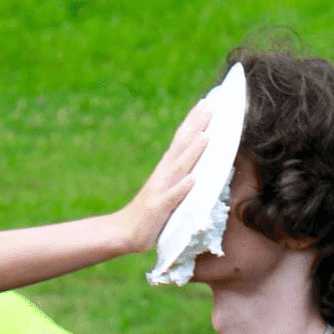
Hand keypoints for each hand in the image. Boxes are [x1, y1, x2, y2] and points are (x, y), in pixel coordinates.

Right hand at [112, 101, 210, 252]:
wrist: (122, 233)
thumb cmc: (151, 214)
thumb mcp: (170, 191)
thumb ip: (183, 177)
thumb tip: (205, 166)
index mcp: (167, 169)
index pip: (182, 140)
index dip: (195, 121)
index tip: (209, 101)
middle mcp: (163, 174)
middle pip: (182, 145)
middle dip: (196, 125)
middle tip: (211, 104)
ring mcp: (160, 191)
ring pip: (179, 168)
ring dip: (193, 151)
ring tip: (207, 136)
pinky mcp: (158, 209)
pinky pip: (172, 198)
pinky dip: (182, 188)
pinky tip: (192, 179)